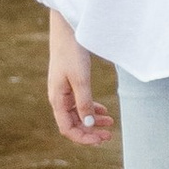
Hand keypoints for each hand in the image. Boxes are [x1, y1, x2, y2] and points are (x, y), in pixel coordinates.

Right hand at [48, 11, 114, 144]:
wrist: (67, 29)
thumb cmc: (72, 52)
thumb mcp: (80, 79)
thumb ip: (84, 103)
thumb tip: (89, 125)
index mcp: (57, 99)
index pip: (68, 129)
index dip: (84, 138)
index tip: (101, 139)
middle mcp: (59, 98)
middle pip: (73, 123)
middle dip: (90, 131)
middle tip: (109, 135)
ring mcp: (64, 91)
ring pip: (78, 114)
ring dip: (93, 121)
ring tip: (110, 123)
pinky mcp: (71, 83)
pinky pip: (80, 103)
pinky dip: (92, 108)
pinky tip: (104, 111)